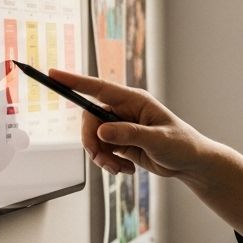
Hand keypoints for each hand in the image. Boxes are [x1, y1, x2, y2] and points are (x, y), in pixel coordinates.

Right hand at [49, 68, 208, 179]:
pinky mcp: (119, 141)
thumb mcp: (158, 140)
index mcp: (135, 100)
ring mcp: (120, 125)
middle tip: (101, 160)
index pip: (99, 87)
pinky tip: (127, 169)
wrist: (190, 163)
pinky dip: (108, 163)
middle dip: (91, 141)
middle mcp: (124, 110)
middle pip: (89, 118)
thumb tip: (102, 131)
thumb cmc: (181, 145)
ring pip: (93, 138)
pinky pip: (101, 150)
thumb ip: (130, 135)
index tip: (52, 73)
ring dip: (102, 157)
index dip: (74, 81)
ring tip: (121, 169)